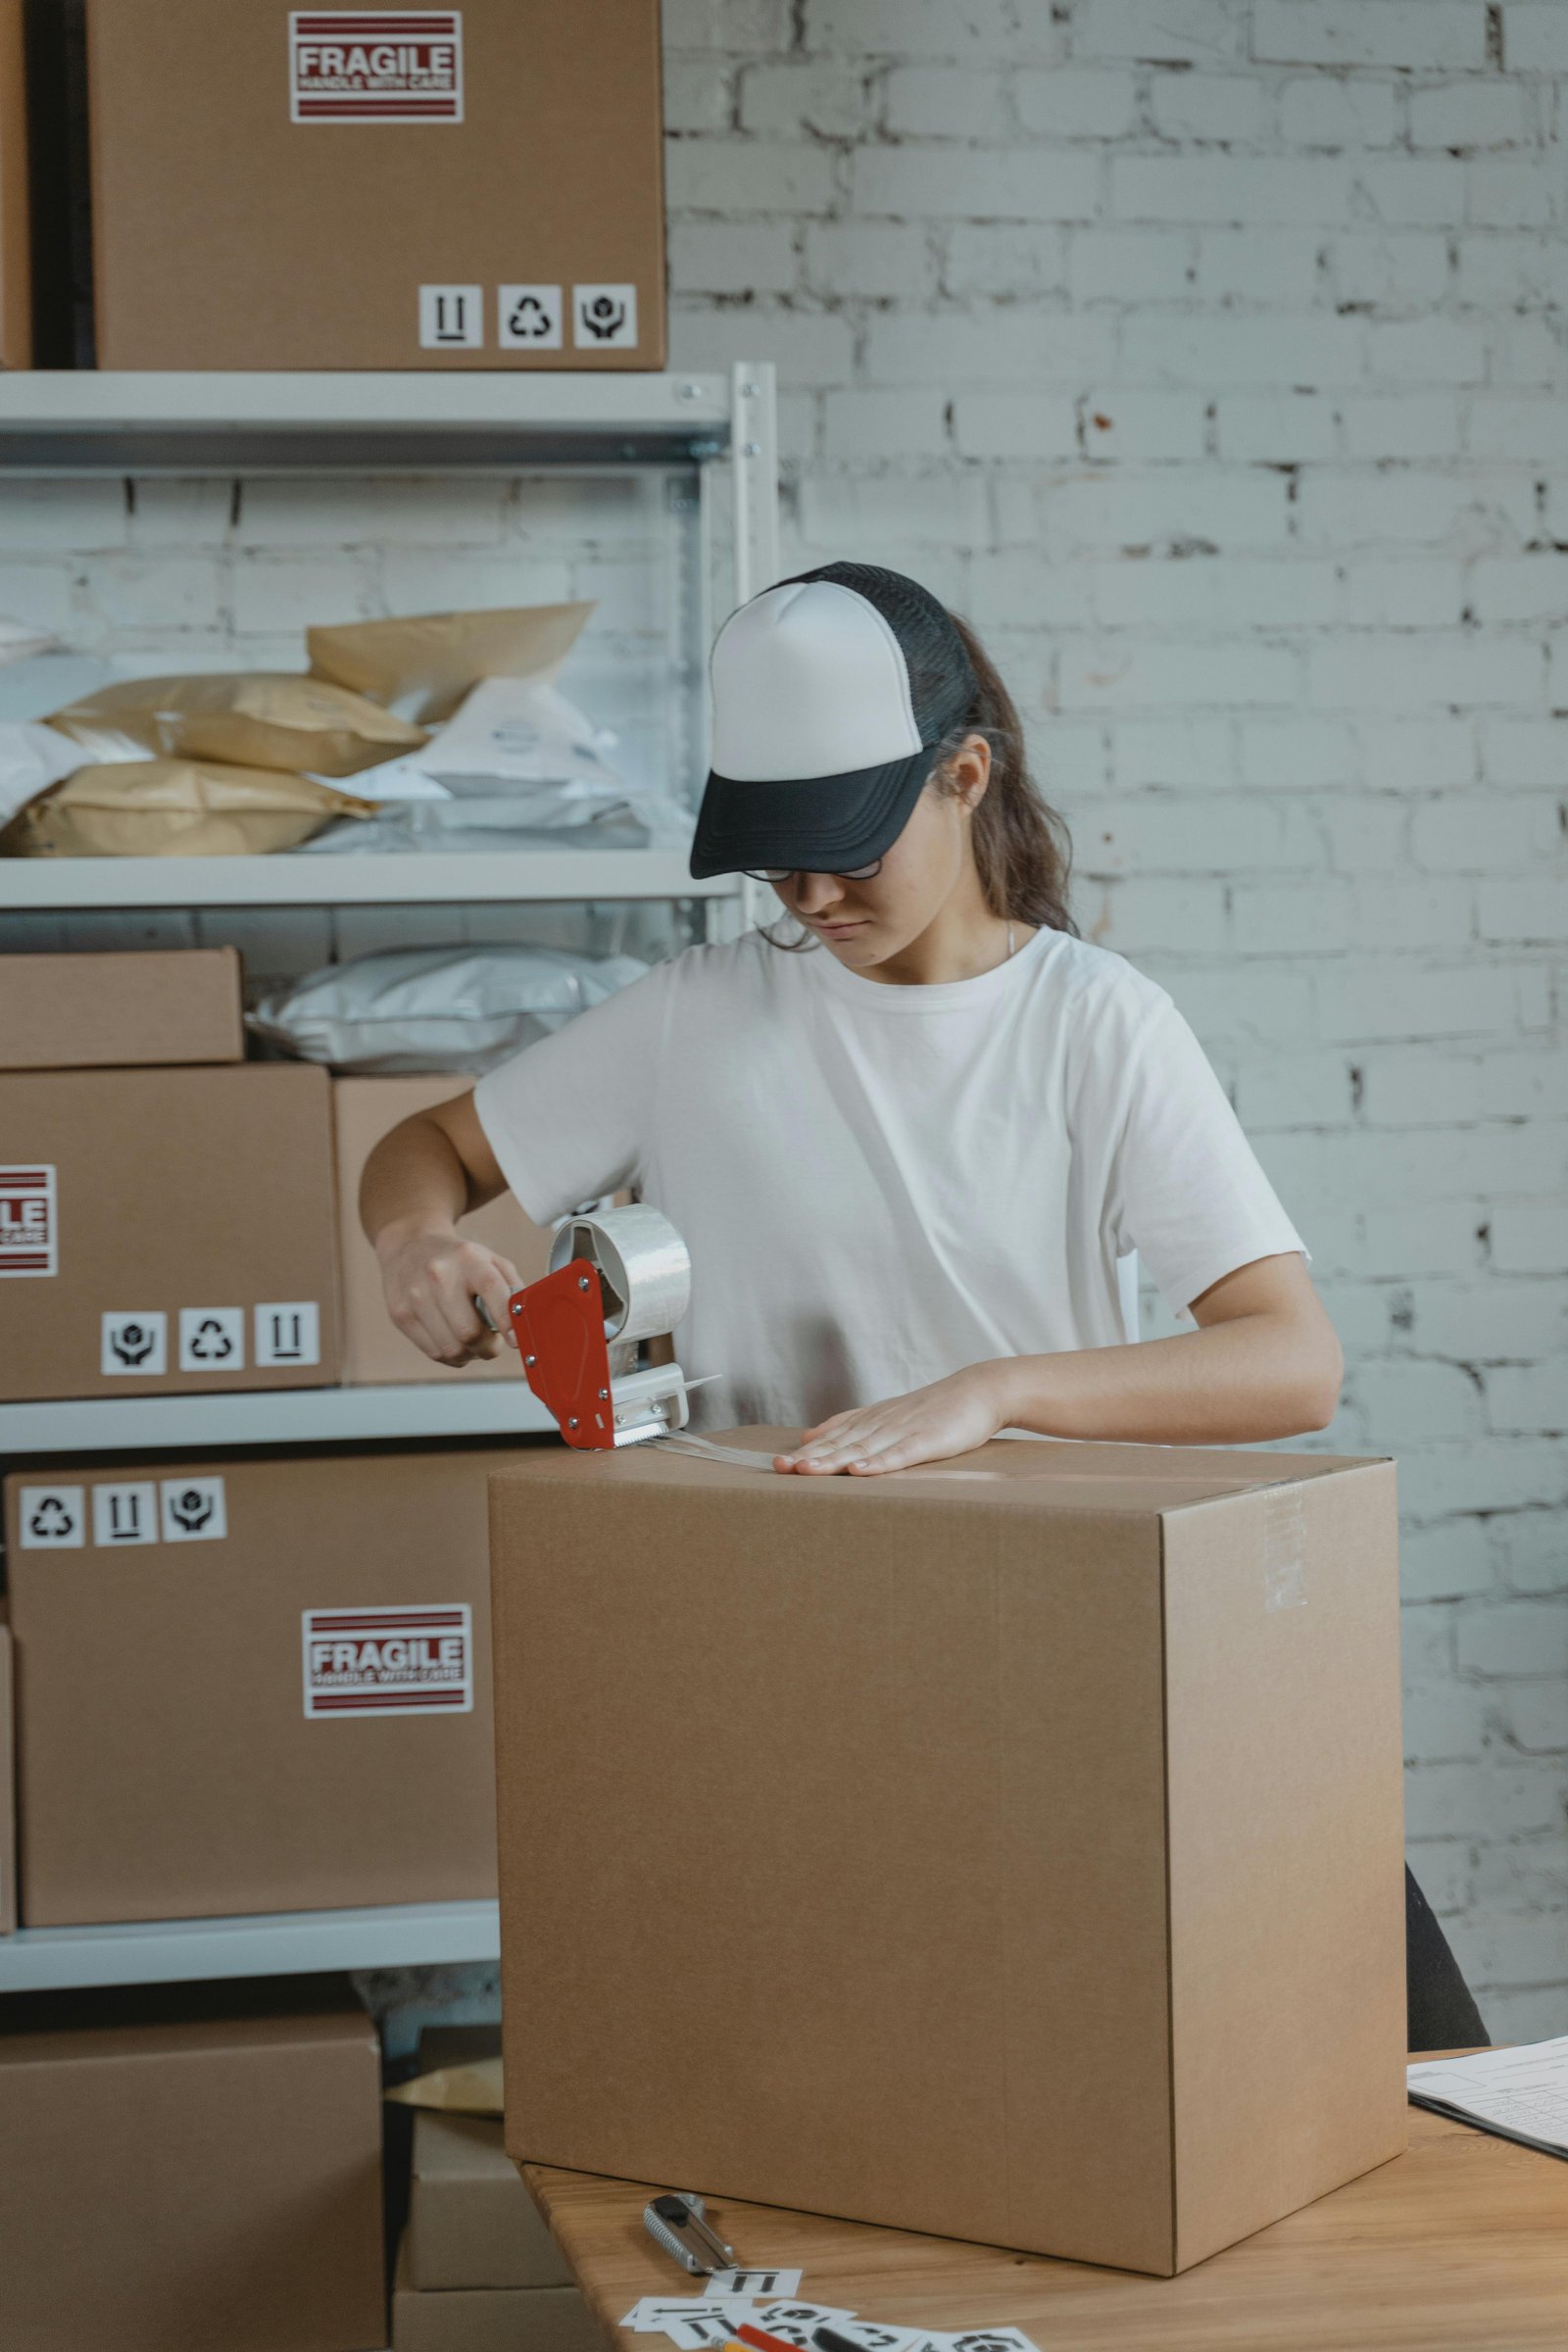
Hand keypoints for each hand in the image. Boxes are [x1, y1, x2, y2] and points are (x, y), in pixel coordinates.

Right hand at [375, 1223, 521, 1367]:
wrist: (409, 1246)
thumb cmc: (457, 1259)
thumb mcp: (489, 1259)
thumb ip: (512, 1288)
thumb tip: (525, 1320)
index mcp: (467, 1258)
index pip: (491, 1289)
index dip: (507, 1321)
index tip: (516, 1341)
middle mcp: (438, 1275)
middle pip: (469, 1332)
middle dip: (489, 1347)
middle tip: (493, 1342)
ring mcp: (416, 1296)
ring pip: (452, 1349)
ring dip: (471, 1354)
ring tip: (473, 1340)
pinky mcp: (400, 1315)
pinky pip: (434, 1353)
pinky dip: (452, 1355)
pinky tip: (454, 1340)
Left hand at [774, 1363, 1012, 1475]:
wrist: (979, 1391)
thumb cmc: (934, 1409)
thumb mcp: (887, 1414)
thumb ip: (851, 1425)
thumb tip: (810, 1436)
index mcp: (871, 1420)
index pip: (832, 1438)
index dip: (805, 1451)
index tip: (777, 1463)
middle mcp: (881, 1424)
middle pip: (840, 1444)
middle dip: (809, 1457)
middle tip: (780, 1468)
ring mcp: (904, 1431)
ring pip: (863, 1449)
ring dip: (834, 1461)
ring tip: (808, 1471)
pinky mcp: (928, 1440)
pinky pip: (900, 1454)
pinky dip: (879, 1463)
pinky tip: (860, 1471)